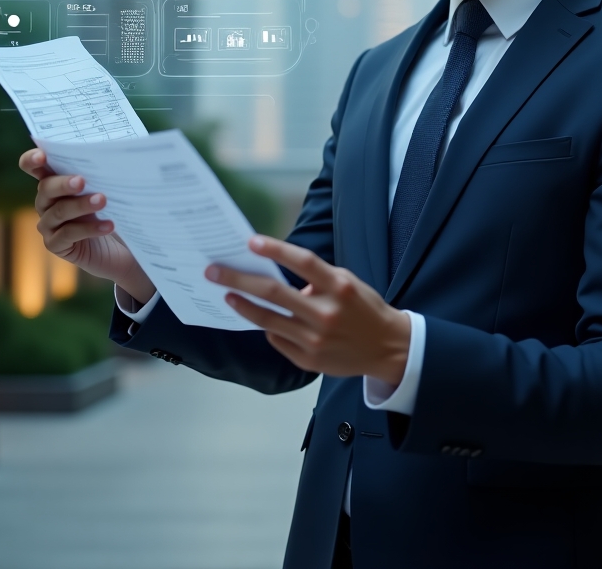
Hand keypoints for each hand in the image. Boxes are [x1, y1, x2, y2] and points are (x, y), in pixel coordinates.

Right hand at [18, 148, 155, 304]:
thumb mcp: (109, 187)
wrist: (121, 246)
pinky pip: (68, 234)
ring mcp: (48, 225)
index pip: (34, 167)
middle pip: (46, 188)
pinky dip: (89, 228)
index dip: (32, 160)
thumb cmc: (113, 208)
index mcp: (55, 180)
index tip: (42, 156)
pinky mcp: (56, 244)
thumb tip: (115, 151)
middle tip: (82, 181)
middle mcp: (46, 202)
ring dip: (80, 205)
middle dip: (63, 183)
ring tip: (102, 200)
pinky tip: (108, 225)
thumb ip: (104, 170)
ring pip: (58, 211)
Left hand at [206, 236, 410, 383]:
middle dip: (239, 280)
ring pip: (268, 320)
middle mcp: (326, 314)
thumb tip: (275, 272)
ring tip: (226, 294)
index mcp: (339, 287)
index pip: (303, 262)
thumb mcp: (348, 283)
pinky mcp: (308, 360)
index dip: (276, 250)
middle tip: (214, 271)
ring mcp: (315, 340)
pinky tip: (259, 317)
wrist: (387, 348)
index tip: (251, 242)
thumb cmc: (363, 308)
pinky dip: (267, 326)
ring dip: (242, 305)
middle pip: (274, 293)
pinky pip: (277, 339)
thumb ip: (316, 278)